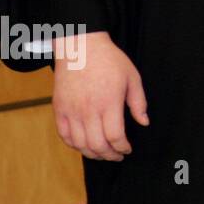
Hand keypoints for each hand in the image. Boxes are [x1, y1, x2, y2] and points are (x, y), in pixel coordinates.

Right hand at [51, 31, 147, 160]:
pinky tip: (84, 145)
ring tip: (102, 153)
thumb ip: (138, 102)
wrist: (81, 47)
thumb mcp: (132, 77)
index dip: (122, 147)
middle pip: (97, 144)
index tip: (128, 149)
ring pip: (80, 143)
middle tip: (117, 156)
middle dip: (109, 155)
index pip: (115, 136)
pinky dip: (74, 145)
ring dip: (92, 153)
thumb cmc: (109, 60)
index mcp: (109, 102)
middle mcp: (88, 109)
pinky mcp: (59, 109)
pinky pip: (64, 135)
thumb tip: (144, 122)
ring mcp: (71, 110)